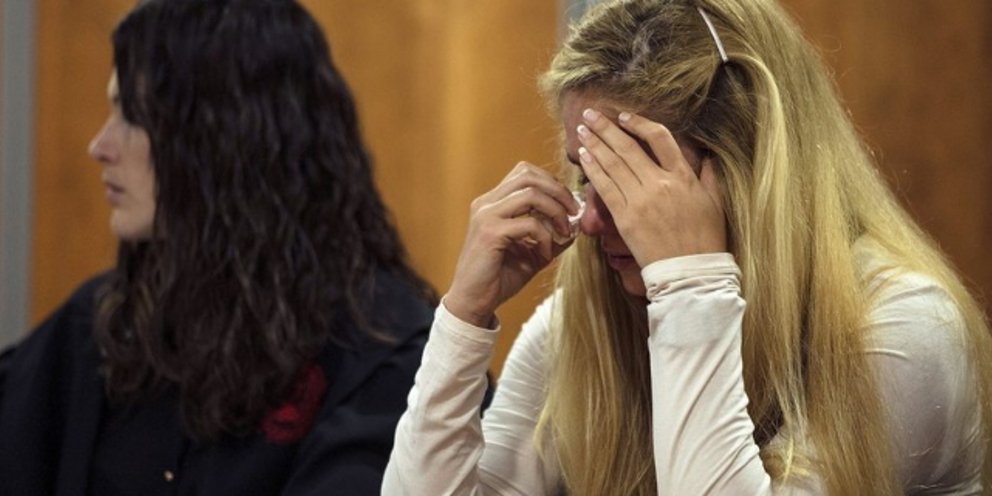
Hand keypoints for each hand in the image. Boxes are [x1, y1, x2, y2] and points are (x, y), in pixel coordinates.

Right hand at [445, 162, 579, 326]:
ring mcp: (486, 216)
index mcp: (493, 202)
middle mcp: (486, 203)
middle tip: (574, 212)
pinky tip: (546, 254)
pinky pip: (529, 224)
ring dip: (555, 211)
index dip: (551, 183)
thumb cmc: (500, 276)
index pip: (525, 172)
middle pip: (528, 175)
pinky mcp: (490, 233)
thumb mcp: (532, 251)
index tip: (568, 205)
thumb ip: (552, 234)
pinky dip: (546, 237)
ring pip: (530, 194)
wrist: (473, 301)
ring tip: (564, 232)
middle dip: (558, 191)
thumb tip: (577, 223)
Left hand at [576, 109, 725, 265]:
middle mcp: (660, 183)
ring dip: (594, 143)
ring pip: (613, 164)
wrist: (690, 273)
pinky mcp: (625, 218)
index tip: (624, 116)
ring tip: (581, 128)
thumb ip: (710, 175)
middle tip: (589, 113)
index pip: (660, 138)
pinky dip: (592, 169)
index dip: (639, 123)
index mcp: (683, 177)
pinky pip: (605, 187)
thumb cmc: (706, 239)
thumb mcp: (716, 202)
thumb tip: (709, 154)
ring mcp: (640, 200)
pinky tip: (583, 156)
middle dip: (606, 127)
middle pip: (628, 147)